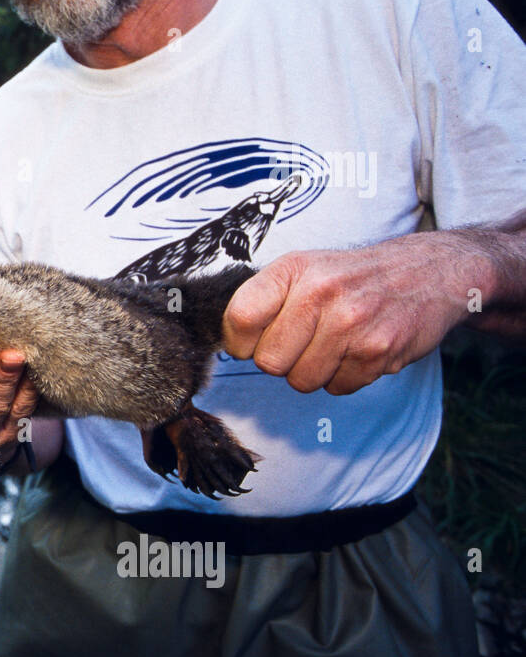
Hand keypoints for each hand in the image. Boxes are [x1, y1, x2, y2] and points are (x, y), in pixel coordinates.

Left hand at [222, 236, 480, 394]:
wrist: (428, 272)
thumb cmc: (352, 277)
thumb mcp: (302, 269)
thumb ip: (263, 300)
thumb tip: (228, 342)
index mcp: (293, 270)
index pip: (239, 320)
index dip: (241, 342)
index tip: (254, 340)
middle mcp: (320, 293)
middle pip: (269, 362)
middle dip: (282, 360)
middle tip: (305, 341)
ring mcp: (351, 323)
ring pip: (302, 381)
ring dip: (313, 371)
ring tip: (333, 344)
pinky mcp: (378, 350)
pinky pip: (337, 388)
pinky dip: (344, 377)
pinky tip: (357, 350)